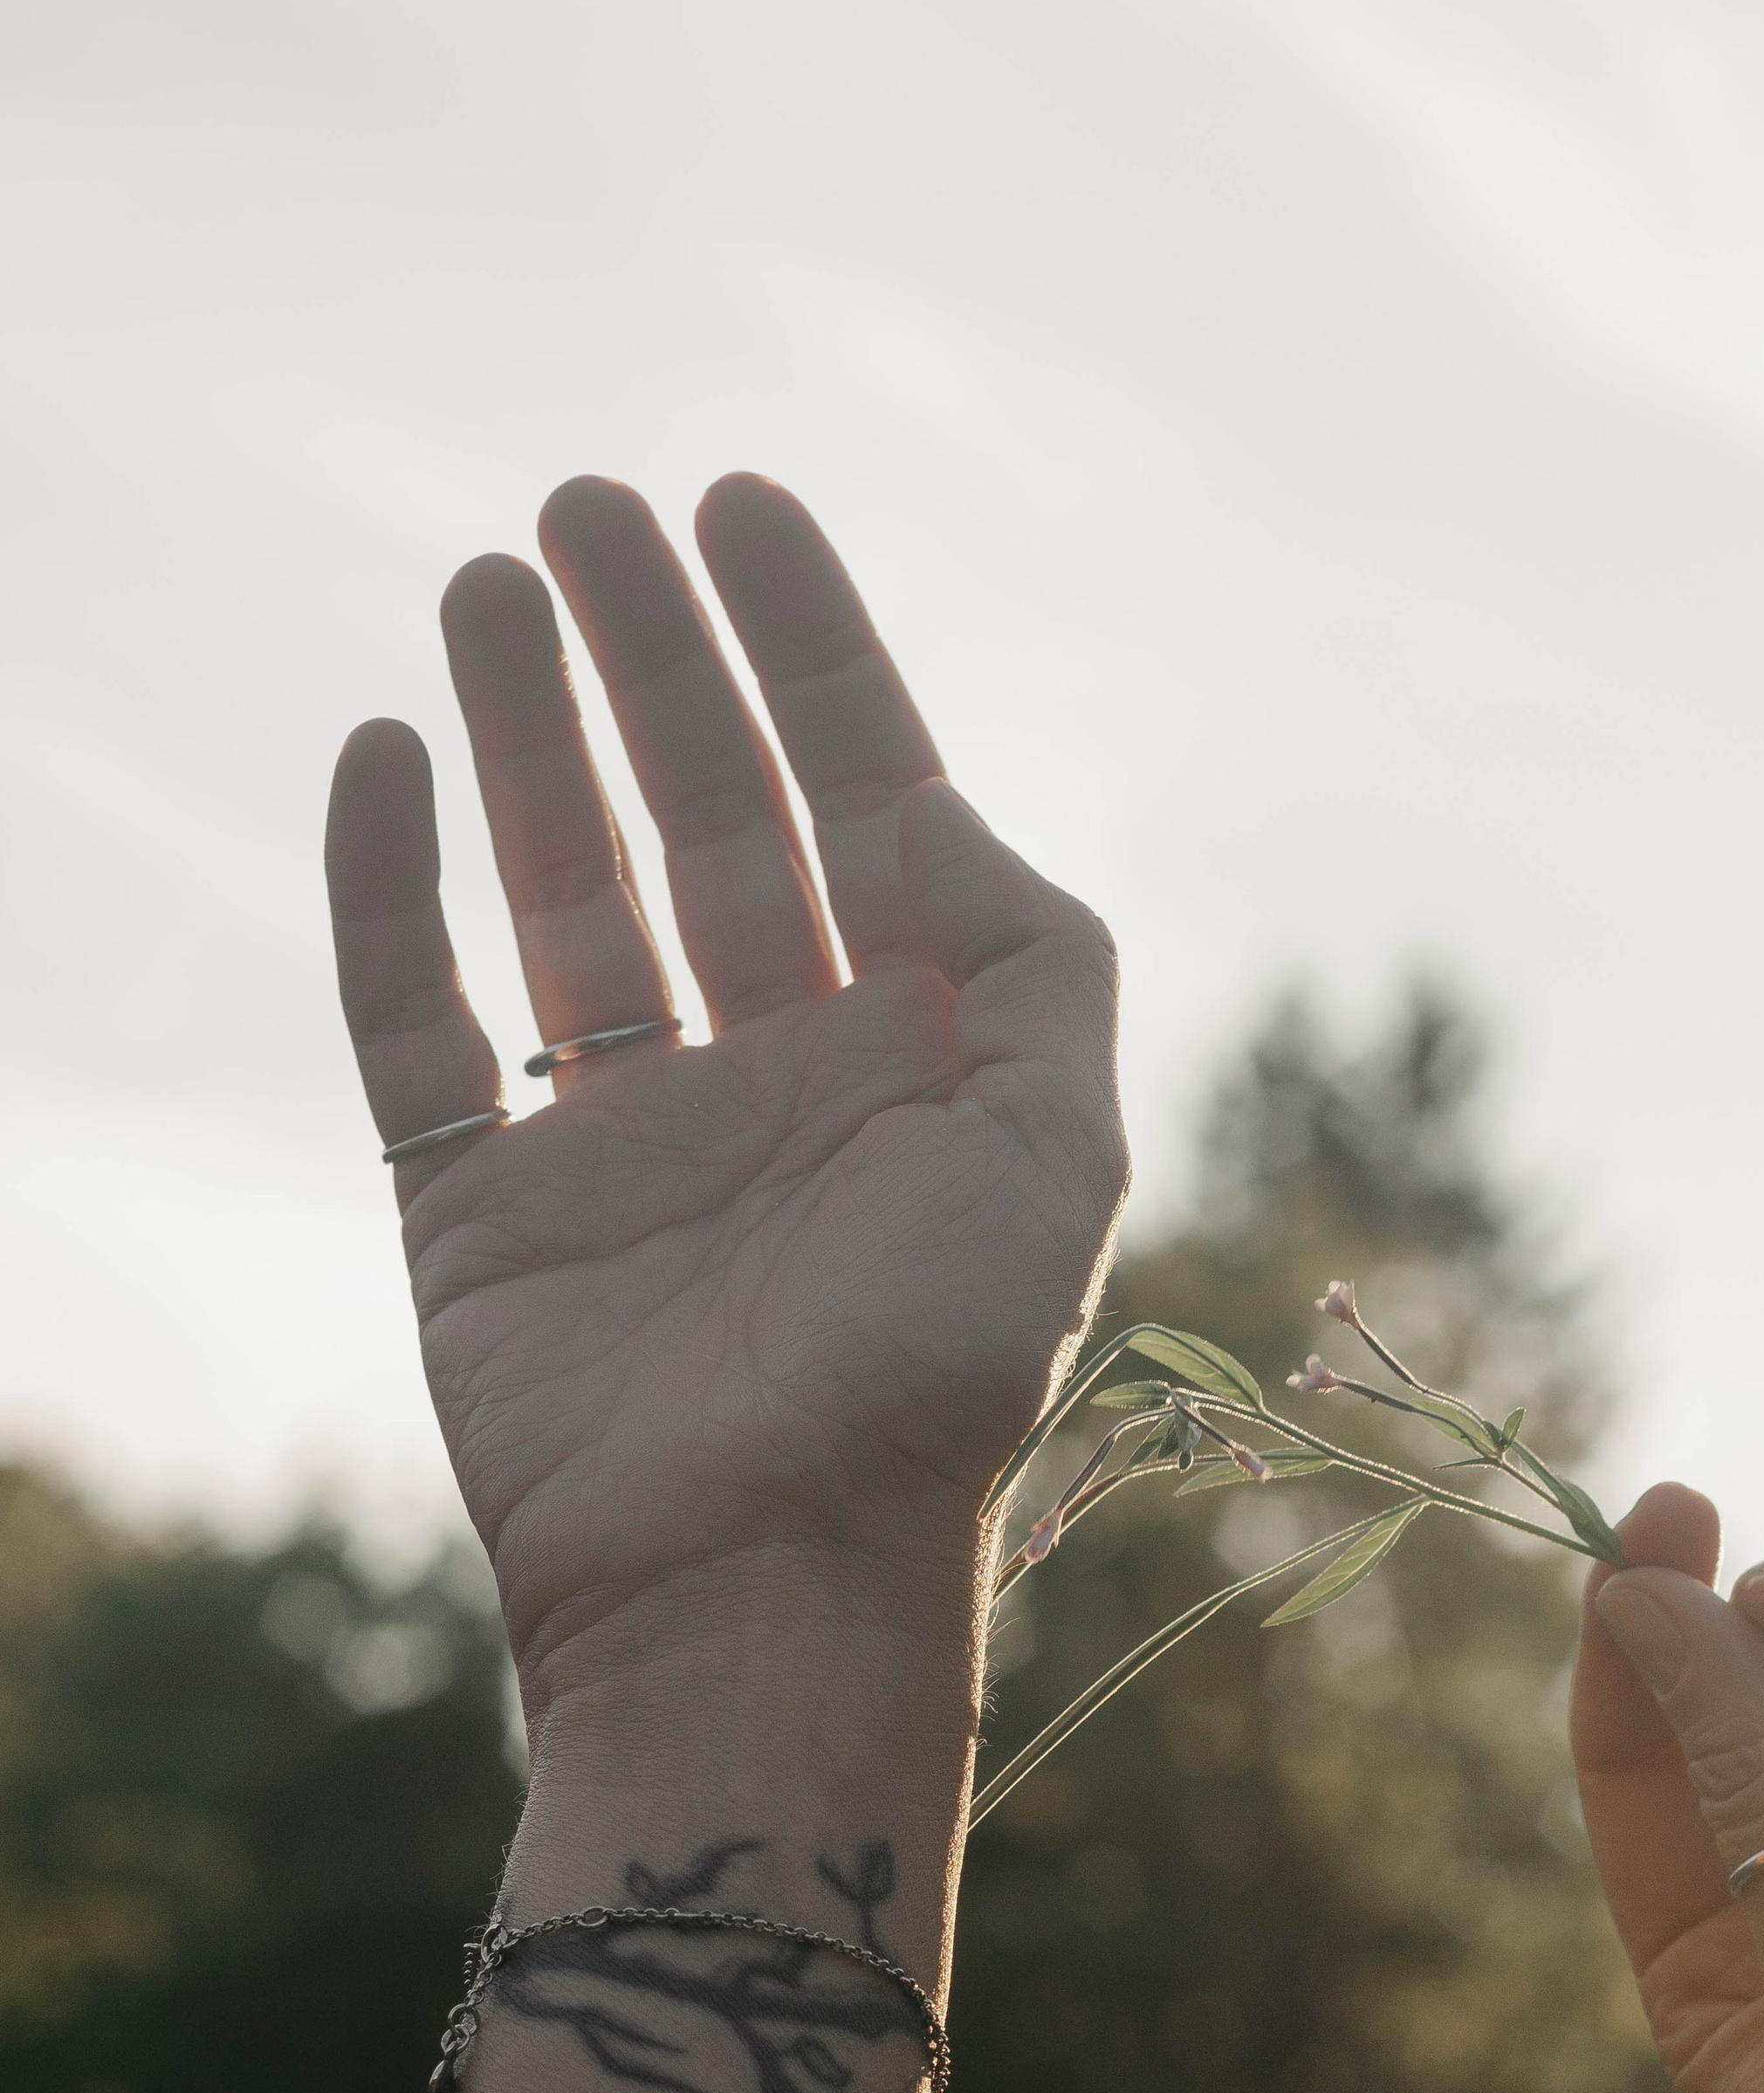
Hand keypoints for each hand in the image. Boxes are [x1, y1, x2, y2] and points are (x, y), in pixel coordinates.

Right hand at [327, 476, 1127, 1723]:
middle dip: (654, 657)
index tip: (741, 504)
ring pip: (563, 890)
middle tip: (588, 505)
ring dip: (529, 731)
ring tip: (488, 575)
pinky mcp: (480, 1207)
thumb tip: (933, 799)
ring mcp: (617, 1139)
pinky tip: (383, 759)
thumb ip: (1029, 955)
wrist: (761, 1588)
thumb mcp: (1051, 1153)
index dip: (808, 648)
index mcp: (909, 1056)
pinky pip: (414, 1022)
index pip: (858, 798)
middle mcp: (767, 1076)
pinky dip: (386, 896)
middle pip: (703, 814)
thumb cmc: (929, 1383)